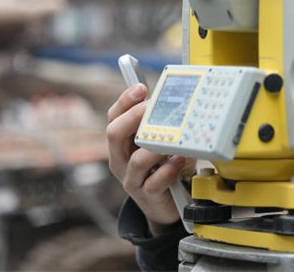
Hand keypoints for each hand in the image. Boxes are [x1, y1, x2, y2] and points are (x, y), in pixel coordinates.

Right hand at [106, 84, 193, 235]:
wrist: (166, 206)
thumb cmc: (164, 168)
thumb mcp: (160, 144)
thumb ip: (162, 126)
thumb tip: (178, 97)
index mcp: (122, 145)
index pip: (114, 118)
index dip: (124, 101)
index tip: (140, 88)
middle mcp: (121, 161)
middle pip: (114, 135)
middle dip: (132, 117)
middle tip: (150, 106)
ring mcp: (132, 179)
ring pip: (134, 160)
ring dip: (153, 146)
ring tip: (170, 137)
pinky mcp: (147, 195)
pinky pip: (154, 183)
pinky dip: (168, 170)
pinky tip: (179, 159)